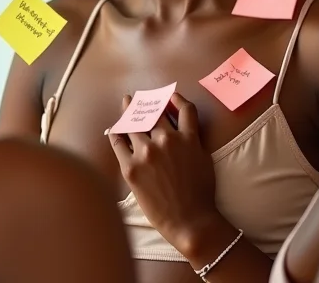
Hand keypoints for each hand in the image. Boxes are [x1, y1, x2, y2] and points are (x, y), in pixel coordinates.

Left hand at [108, 92, 219, 255]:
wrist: (190, 221)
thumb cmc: (201, 193)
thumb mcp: (203, 158)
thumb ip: (192, 139)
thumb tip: (181, 127)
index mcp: (187, 137)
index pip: (184, 108)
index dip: (176, 98)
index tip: (170, 95)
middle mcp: (166, 139)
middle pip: (155, 112)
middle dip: (147, 101)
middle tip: (139, 97)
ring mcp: (147, 153)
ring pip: (134, 123)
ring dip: (129, 110)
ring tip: (126, 103)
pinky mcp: (130, 167)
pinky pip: (119, 143)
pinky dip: (116, 132)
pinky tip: (115, 128)